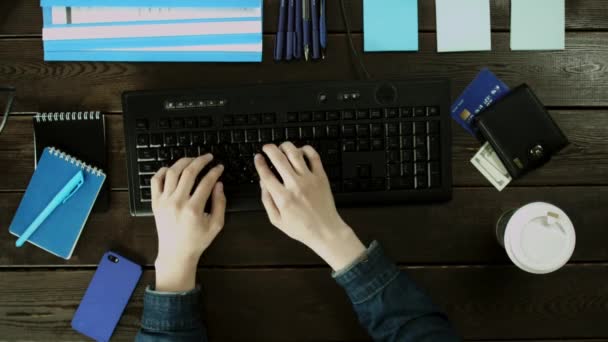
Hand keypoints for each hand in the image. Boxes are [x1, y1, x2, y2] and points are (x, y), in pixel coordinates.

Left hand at [150, 155, 225, 291]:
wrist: (176, 253)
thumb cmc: (197, 240)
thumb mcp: (216, 224)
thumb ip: (220, 203)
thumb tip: (218, 184)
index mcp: (194, 209)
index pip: (206, 182)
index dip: (215, 171)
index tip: (219, 167)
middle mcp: (177, 202)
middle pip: (189, 172)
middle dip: (201, 161)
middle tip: (208, 157)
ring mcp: (164, 201)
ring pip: (172, 172)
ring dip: (184, 162)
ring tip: (193, 159)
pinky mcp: (156, 203)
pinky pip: (156, 180)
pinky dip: (163, 171)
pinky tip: (173, 169)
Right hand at [254, 143, 365, 270]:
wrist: (326, 230)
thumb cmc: (302, 228)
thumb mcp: (277, 220)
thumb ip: (267, 201)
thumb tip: (262, 183)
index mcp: (283, 198)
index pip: (266, 174)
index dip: (259, 163)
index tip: (258, 158)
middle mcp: (295, 186)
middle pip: (278, 159)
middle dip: (269, 149)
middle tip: (266, 148)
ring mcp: (309, 179)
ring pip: (295, 153)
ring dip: (285, 146)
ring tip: (282, 147)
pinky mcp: (321, 177)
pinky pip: (314, 156)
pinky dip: (306, 149)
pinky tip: (300, 151)